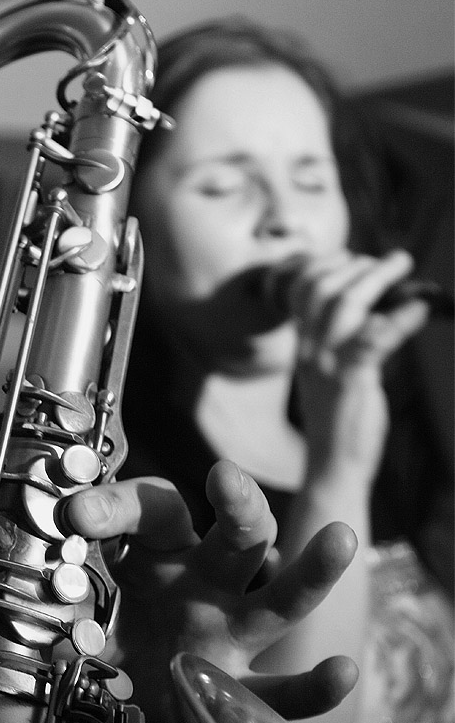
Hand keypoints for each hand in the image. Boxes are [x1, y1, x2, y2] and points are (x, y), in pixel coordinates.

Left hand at [63, 460, 358, 722]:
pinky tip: (340, 671)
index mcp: (161, 553)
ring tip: (340, 537)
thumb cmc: (118, 638)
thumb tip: (30, 630)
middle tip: (226, 478)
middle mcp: (205, 583)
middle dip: (237, 503)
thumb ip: (63, 610)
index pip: (155, 509)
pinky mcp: (242, 688)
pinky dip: (311, 686)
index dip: (119, 505)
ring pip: (278, 599)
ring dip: (309, 571)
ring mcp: (231, 633)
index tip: (78, 515)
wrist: (137, 705)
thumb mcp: (85, 614)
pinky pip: (282, 691)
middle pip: (235, 533)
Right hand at [288, 250, 429, 477]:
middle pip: (325, 289)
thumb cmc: (340, 420)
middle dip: (360, 265)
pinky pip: (374, 339)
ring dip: (377, 278)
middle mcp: (310, 350)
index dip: (327, 265)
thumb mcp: (331, 375)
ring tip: (402, 264)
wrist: (331, 466)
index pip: (303, 290)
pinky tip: (420, 309)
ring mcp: (327, 365)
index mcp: (303, 346)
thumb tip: (372, 315)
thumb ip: (341, 345)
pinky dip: (400, 319)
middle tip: (392, 260)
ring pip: (344, 304)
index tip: (353, 256)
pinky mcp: (350, 382)